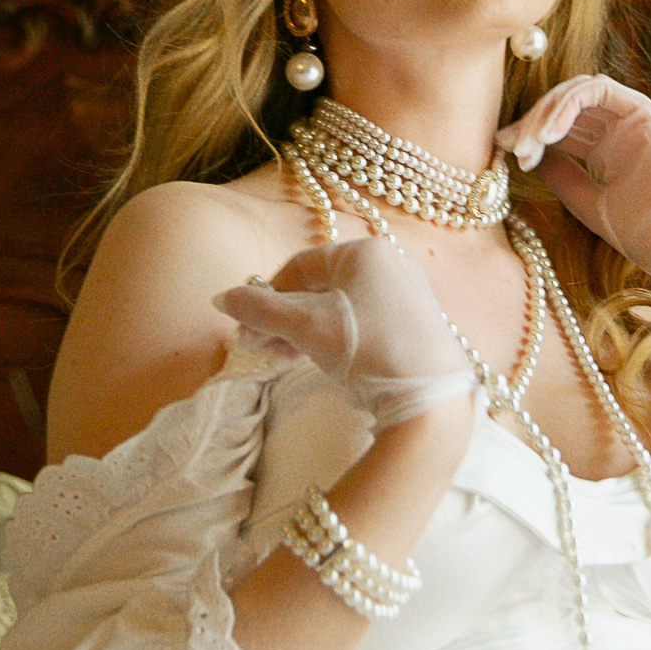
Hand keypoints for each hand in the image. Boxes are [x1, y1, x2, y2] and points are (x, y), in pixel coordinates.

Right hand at [214, 239, 476, 434]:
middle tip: (258, 349)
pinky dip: (335, 339)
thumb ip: (260, 310)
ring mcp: (407, 295)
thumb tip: (221, 299)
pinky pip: (365, 323)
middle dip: (283, 319)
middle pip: (320, 287)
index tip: (247, 325)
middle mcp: (391, 264)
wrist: (429, 398)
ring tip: (281, 361)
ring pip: (341, 308)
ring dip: (304, 332)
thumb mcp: (305, 327)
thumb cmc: (367, 349)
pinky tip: (319, 362)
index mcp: (366, 251)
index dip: (267, 294)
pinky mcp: (417, 326)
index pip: (301, 264)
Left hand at [496, 75, 650, 290]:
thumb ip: (562, 177)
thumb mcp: (590, 204)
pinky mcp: (645, 113)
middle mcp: (622, 130)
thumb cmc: (648, 234)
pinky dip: (567, 103)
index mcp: (612, 152)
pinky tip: (548, 133)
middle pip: (568, 107)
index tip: (506, 150)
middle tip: (510, 145)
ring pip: (579, 93)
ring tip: (527, 143)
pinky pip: (598, 91)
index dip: (532, 134)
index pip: (565, 128)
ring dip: (546, 112)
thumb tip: (529, 154)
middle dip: (533, 122)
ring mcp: (635, 119)